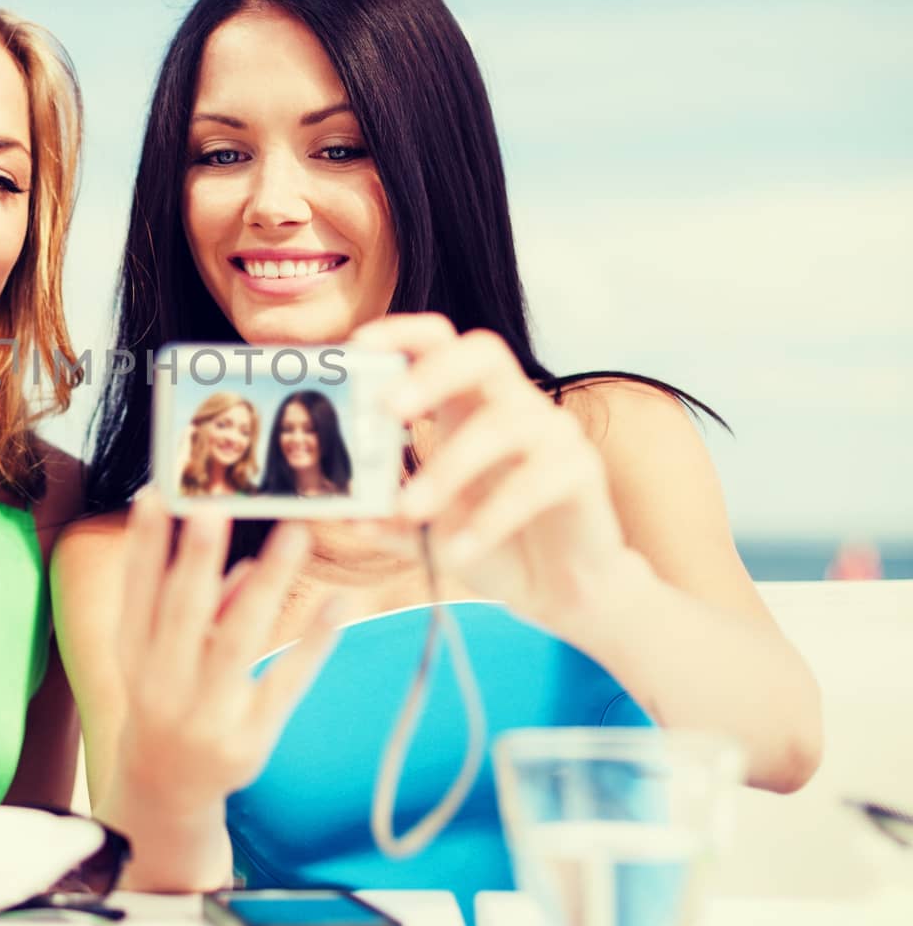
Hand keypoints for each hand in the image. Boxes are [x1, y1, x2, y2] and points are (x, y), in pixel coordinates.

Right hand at [111, 489, 343, 814]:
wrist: (166, 787)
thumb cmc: (169, 697)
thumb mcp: (161, 653)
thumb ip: (198, 606)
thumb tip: (247, 562)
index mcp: (135, 653)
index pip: (137, 590)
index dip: (144, 544)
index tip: (156, 493)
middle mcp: (164, 683)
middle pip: (183, 612)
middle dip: (197, 558)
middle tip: (214, 507)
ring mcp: (207, 714)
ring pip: (239, 640)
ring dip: (269, 584)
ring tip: (295, 534)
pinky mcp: (250, 739)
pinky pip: (286, 684)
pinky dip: (312, 643)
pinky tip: (337, 605)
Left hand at [350, 313, 628, 631]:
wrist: (559, 592)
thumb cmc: (491, 543)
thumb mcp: (427, 532)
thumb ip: (388, 521)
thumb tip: (344, 516)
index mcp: (467, 404)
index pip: (439, 341)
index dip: (400, 333)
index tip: (358, 346)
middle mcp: (513, 405)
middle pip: (482, 353)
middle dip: (432, 373)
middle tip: (387, 408)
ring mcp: (552, 433)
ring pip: (503, 425)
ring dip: (449, 467)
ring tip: (410, 509)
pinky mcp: (581, 472)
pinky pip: (536, 482)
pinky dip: (491, 518)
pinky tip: (459, 551)